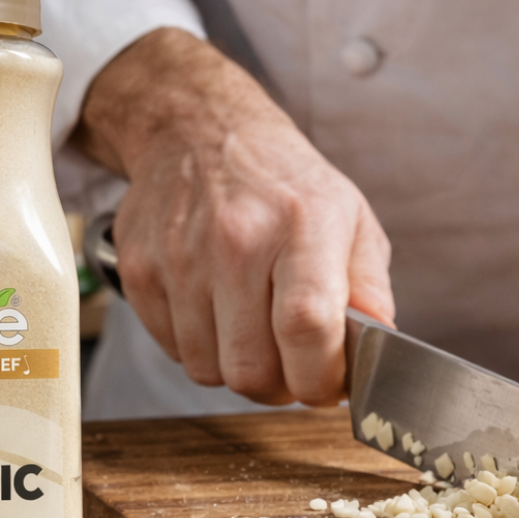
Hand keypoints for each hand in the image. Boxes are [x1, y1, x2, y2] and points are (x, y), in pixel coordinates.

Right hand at [73, 28, 393, 404]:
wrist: (199, 131)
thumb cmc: (283, 183)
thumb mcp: (350, 217)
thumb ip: (371, 288)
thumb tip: (379, 345)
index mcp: (302, 223)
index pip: (307, 326)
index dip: (319, 377)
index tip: (327, 383)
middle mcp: (236, 239)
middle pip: (252, 369)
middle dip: (278, 386)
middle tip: (289, 365)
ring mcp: (179, 256)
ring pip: (208, 370)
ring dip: (235, 366)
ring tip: (251, 330)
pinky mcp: (139, 270)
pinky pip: (172, 351)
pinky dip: (198, 347)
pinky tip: (214, 311)